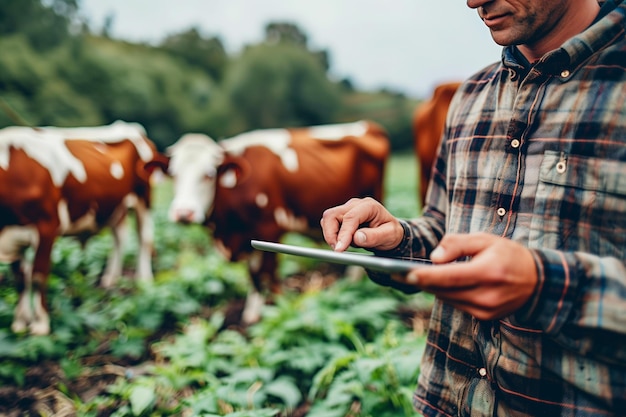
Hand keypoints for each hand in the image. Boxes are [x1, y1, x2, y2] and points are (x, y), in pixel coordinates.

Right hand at [320, 197, 403, 251]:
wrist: (388, 231)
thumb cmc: (390, 232)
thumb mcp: (390, 236)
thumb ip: (374, 237)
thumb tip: (357, 238)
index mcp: (369, 206)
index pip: (351, 217)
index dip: (343, 234)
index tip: (339, 249)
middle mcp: (355, 204)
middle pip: (332, 215)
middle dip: (330, 234)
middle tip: (337, 250)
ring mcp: (347, 209)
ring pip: (327, 219)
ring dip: (331, 235)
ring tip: (345, 246)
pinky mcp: (341, 215)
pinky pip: (329, 224)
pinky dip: (332, 235)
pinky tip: (345, 242)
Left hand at [394, 233, 537, 319]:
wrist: (538, 281)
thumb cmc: (508, 254)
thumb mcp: (485, 240)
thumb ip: (458, 244)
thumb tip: (434, 257)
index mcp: (488, 273)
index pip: (450, 277)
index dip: (426, 276)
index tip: (405, 274)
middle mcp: (487, 295)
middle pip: (444, 290)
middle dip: (421, 282)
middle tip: (395, 274)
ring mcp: (487, 310)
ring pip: (448, 299)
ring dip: (431, 288)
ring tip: (409, 276)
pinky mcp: (485, 317)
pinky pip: (457, 304)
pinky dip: (446, 294)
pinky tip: (435, 284)